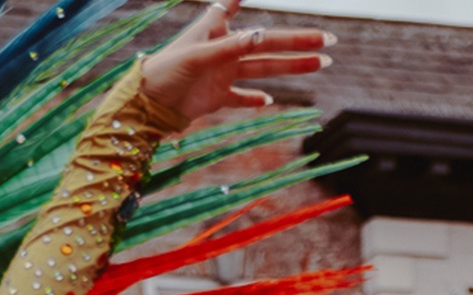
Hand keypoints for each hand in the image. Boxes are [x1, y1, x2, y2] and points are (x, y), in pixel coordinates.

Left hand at [139, 0, 333, 123]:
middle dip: (298, 41)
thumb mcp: (197, 56)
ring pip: (263, 69)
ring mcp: (222, 74)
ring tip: (320, 64)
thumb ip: (229, 47)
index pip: (234, 5)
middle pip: (267, 43)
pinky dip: (254, 100)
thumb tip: (260, 35)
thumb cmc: (164, 72)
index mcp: (215, 29)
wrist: (144, 107)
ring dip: (290, 67)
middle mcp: (223, 49)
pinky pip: (240, 98)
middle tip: (328, 40)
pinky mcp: (215, 97)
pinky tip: (269, 100)